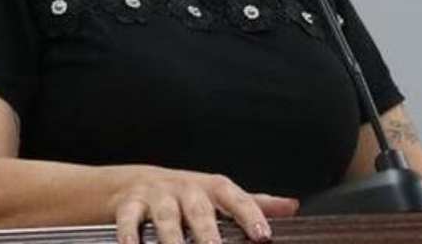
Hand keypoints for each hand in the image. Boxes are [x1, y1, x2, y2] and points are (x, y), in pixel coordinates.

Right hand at [112, 167, 297, 243]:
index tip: (263, 236)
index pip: (234, 198)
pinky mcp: (129, 205)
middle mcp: (185, 189)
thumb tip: (292, 206)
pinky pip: (129, 220)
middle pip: (199, 210)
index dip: (250, 215)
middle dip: (208, 234)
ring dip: (172, 239)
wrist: (137, 183)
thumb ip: (253, 204)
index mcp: (210, 188)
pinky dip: (129, 235)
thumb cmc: (187, 196)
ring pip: (165, 217)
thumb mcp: (219, 197)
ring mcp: (156, 196)